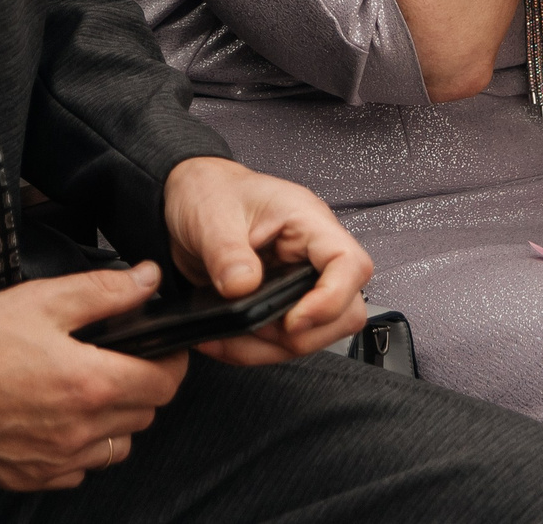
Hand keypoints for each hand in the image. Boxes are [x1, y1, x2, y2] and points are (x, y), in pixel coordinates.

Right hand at [0, 263, 188, 491]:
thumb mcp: (44, 300)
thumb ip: (105, 290)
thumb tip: (149, 281)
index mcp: (90, 383)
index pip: (165, 383)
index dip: (170, 362)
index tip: (161, 350)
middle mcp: (79, 430)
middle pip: (146, 414)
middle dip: (143, 386)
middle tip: (120, 361)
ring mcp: (56, 460)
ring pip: (118, 446)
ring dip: (116, 420)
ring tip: (89, 391)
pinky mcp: (31, 477)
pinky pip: (80, 470)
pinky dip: (82, 448)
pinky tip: (61, 420)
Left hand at [160, 156, 371, 364]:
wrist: (193, 197)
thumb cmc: (211, 193)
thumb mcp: (211, 217)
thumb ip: (227, 253)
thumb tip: (243, 288)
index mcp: (307, 221)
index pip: (349, 264)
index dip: (331, 300)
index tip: (292, 320)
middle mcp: (312, 253)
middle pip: (345, 311)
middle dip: (300, 335)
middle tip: (254, 329)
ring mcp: (300, 280)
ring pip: (315, 335)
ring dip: (271, 348)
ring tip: (227, 338)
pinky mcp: (282, 301)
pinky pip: (284, 340)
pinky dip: (254, 349)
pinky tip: (225, 340)